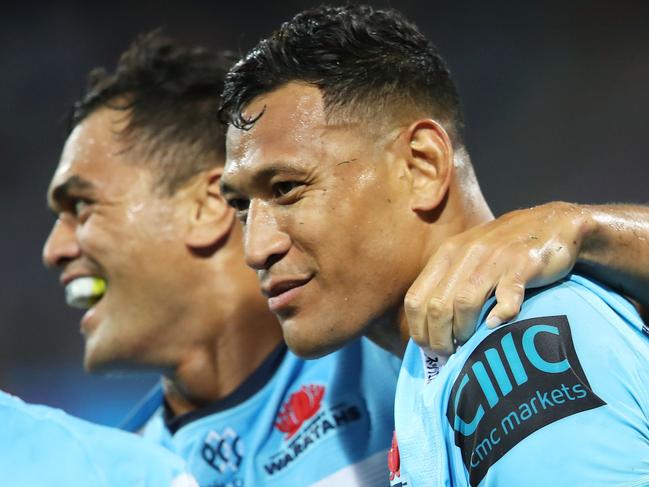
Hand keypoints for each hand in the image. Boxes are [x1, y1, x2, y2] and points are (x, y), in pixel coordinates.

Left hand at [405, 202, 589, 354]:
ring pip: (464, 303)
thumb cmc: (504, 249)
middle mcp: (465, 254)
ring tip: (469, 344)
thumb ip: (448, 282)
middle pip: (437, 306)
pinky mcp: (523, 265)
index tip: (428, 347)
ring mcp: (494, 259)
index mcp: (446, 254)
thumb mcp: (467, 257)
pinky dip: (500, 315)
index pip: (416, 298)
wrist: (553, 222)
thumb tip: (430, 327)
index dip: (418, 328)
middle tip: (448, 353)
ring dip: (464, 331)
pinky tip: (497, 325)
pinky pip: (507, 296)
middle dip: (439, 337)